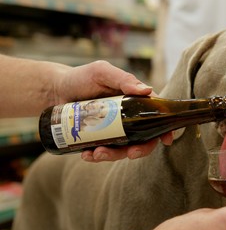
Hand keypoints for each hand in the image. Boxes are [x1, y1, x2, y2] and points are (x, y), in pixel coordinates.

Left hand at [54, 60, 172, 161]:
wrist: (54, 91)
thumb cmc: (80, 77)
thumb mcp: (102, 72)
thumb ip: (123, 78)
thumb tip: (146, 90)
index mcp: (135, 101)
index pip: (155, 115)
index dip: (164, 128)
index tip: (166, 140)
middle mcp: (128, 118)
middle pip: (144, 138)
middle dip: (140, 150)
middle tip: (130, 153)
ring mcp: (114, 130)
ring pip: (123, 148)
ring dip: (114, 155)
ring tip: (96, 153)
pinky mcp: (99, 139)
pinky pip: (104, 152)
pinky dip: (97, 156)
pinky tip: (86, 154)